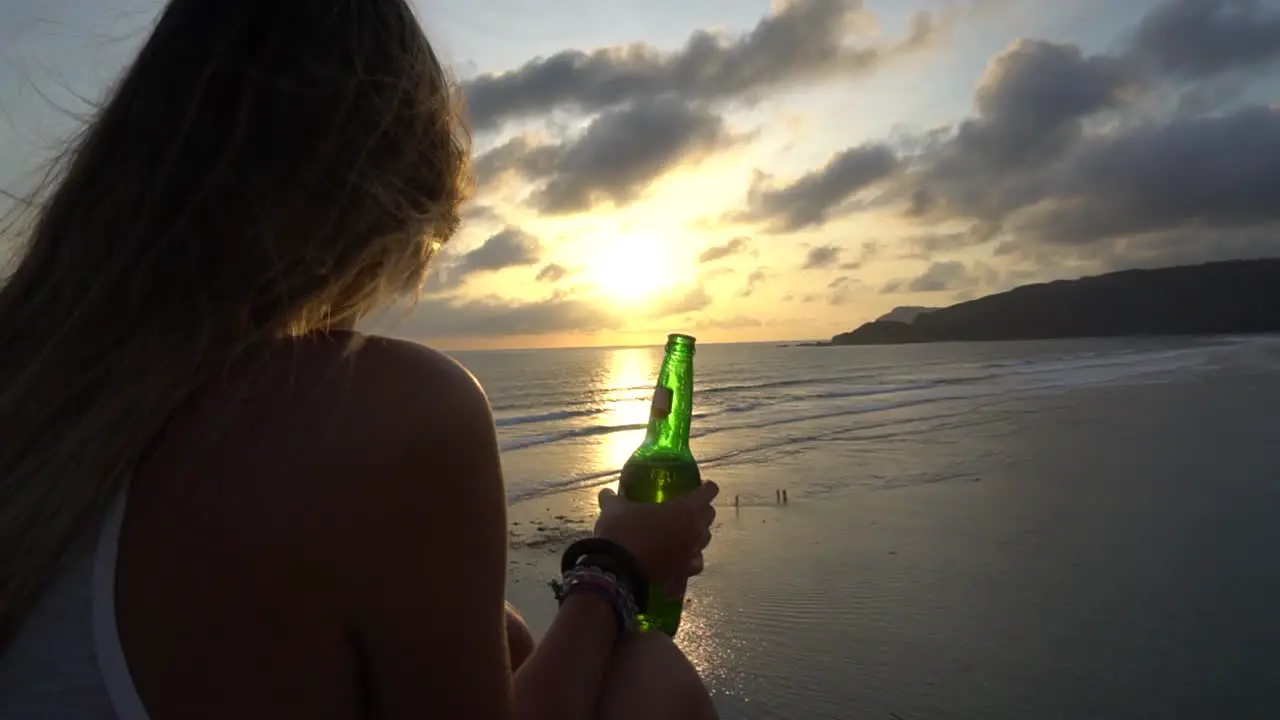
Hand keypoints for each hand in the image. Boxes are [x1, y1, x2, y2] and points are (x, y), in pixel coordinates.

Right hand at [593, 481, 718, 583]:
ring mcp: (690, 553)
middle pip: (709, 515)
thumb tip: (606, 492)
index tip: (702, 486)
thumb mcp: (614, 508)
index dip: (706, 488)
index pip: (708, 492)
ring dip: (698, 535)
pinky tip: (682, 561)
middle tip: (689, 508)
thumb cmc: (621, 530)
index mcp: (684, 509)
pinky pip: (694, 565)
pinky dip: (690, 561)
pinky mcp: (682, 572)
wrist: (616, 569)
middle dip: (702, 510)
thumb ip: (614, 498)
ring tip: (685, 533)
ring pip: (705, 540)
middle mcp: (694, 531)